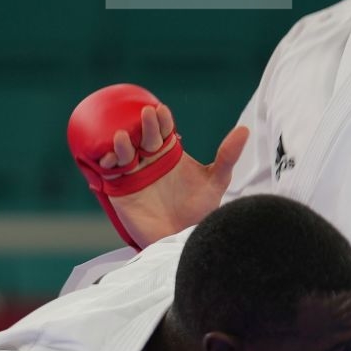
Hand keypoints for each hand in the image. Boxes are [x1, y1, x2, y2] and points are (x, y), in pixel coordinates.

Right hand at [100, 108, 248, 248]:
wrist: (183, 239)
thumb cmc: (200, 211)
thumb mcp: (216, 182)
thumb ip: (227, 157)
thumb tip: (245, 130)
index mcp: (170, 153)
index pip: (164, 130)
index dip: (162, 120)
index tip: (162, 111)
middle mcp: (150, 159)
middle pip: (144, 137)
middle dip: (144, 125)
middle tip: (147, 115)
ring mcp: (133, 174)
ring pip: (123, 152)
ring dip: (121, 142)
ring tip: (123, 136)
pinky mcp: (120, 190)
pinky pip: (109, 173)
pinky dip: (106, 163)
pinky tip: (110, 158)